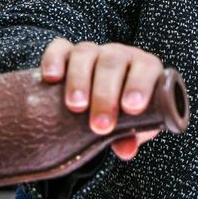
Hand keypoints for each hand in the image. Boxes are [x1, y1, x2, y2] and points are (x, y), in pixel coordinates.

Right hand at [40, 38, 163, 160]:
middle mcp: (119, 54)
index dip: (140, 85)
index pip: (146, 69)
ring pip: (85, 54)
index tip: (131, 108)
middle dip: (105, 95)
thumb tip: (126, 150)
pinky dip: (54, 59)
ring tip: (76, 106)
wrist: (103, 101)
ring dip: (80, 80)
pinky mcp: (66, 52)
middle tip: (100, 125)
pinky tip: (51, 78)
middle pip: (112, 64)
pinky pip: (59, 48)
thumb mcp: (132, 125)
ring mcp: (93, 51)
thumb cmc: (124, 112)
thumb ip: (131, 135)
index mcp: (144, 68)